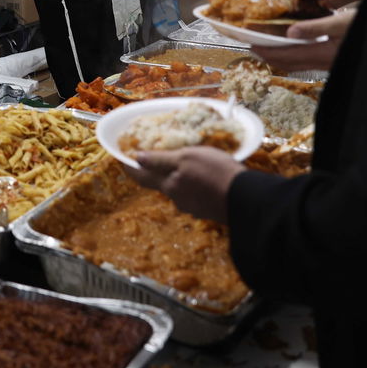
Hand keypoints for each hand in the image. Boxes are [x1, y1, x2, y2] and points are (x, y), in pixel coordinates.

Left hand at [125, 147, 242, 222]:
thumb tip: (137, 158)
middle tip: (158, 159)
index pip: (142, 176)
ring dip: (179, 178)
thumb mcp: (187, 157)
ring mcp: (193, 206)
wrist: (245, 199)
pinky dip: (195, 185)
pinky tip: (206, 178)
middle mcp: (177, 197)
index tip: (121, 159)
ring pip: (179, 189)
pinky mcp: (207, 210)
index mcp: (169, 183)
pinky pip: (195, 194)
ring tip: (189, 165)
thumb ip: (161, 159)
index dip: (130, 167)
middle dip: (157, 172)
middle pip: (161, 183)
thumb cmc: (215, 172)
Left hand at [250, 11, 354, 72]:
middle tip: (251, 46)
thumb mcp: (342, 22)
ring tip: (266, 46)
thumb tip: (289, 32)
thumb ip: (315, 27)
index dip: (267, 51)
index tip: (249, 44)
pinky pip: (306, 61)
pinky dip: (292, 55)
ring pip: (297, 64)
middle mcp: (324, 62)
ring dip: (279, 56)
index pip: (287, 55)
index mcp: (323, 53)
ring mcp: (329, 64)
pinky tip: (292, 46)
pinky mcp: (334, 61)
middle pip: (289, 63)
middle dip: (268, 55)